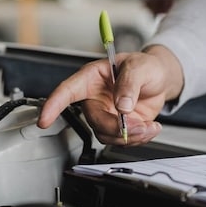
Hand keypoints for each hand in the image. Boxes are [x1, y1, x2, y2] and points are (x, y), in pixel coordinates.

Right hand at [37, 45, 183, 145]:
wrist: (161, 79)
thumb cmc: (146, 66)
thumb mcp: (139, 67)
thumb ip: (129, 84)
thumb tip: (122, 105)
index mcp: (92, 78)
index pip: (67, 91)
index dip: (54, 105)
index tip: (44, 119)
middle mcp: (95, 98)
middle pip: (93, 120)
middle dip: (115, 127)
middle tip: (136, 124)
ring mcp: (106, 114)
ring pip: (106, 135)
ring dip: (128, 136)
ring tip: (147, 127)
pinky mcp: (118, 126)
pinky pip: (121, 140)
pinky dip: (138, 139)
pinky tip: (149, 128)